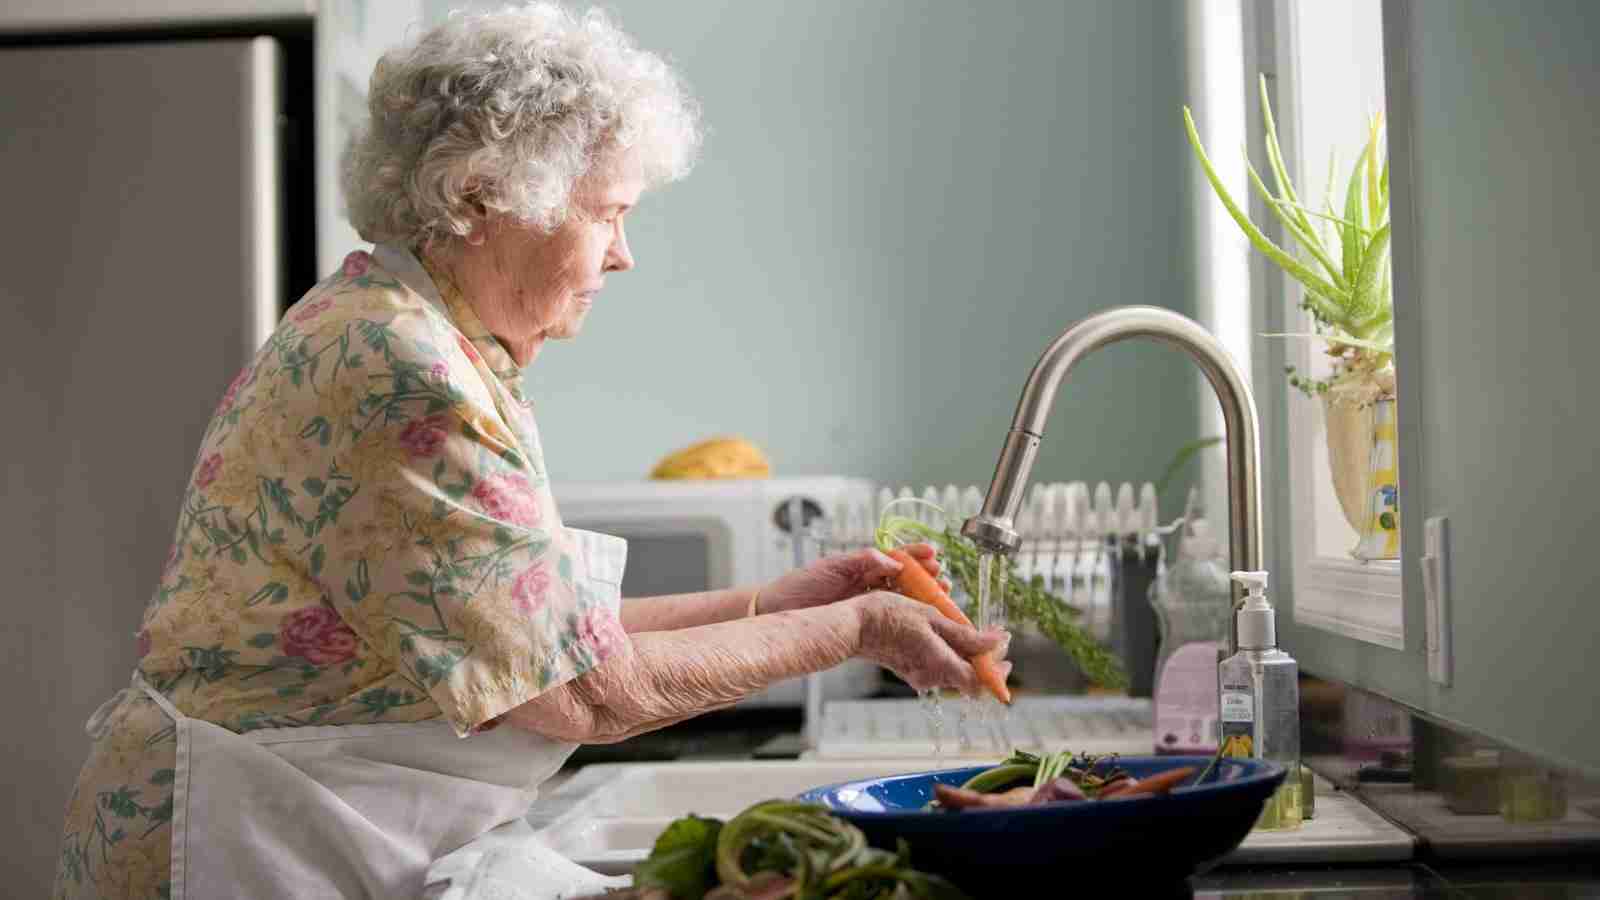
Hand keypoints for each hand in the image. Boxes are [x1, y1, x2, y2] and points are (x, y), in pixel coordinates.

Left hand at [758, 543, 945, 615]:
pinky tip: (922, 623)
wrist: (778, 612)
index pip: (897, 557)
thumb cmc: (800, 585)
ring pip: (904, 601)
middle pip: (907, 580)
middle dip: (927, 578)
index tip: (933, 555)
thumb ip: (862, 561)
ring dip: (924, 599)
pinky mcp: (864, 625)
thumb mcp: (832, 567)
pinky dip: (908, 621)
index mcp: (863, 566)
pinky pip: (891, 622)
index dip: (917, 556)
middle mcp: (870, 585)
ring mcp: (869, 605)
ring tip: (941, 598)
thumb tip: (892, 560)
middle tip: (943, 580)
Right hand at [851, 591, 1011, 696]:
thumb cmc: (889, 616)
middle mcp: (931, 677)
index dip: (997, 670)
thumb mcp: (931, 618)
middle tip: (994, 638)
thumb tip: (996, 643)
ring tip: (971, 630)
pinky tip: (947, 633)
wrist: (853, 625)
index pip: (980, 682)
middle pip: (969, 678)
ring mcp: (919, 675)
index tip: (1006, 650)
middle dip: (986, 660)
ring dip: (968, 654)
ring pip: (955, 671)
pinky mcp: (910, 670)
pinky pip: (939, 666)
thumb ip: (964, 635)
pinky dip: (950, 652)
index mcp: (940, 664)